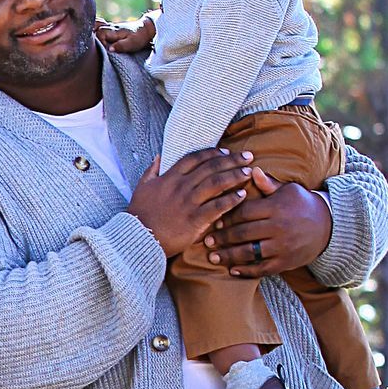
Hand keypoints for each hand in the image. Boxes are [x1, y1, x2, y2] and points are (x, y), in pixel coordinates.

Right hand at [97, 15, 156, 53]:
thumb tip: (109, 49)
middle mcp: (110, 27)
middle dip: (93, 37)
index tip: (105, 50)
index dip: (99, 42)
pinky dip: (96, 27)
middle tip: (97, 46)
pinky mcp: (112, 28)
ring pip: (96, 25)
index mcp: (114, 30)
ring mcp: (111, 26)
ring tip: (92, 40)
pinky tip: (94, 32)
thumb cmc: (139, 37)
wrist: (146, 29)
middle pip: (95, 29)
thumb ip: (120, 46)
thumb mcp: (132, 43)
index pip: (99, 34)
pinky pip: (100, 25)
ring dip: (93, 30)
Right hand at [128, 147, 253, 259]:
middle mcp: (181, 186)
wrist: (138, 237)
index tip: (226, 151)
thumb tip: (158, 156)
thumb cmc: (139, 214)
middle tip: (248, 157)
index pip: (195, 158)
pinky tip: (242, 195)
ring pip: (217, 183)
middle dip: (232, 160)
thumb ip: (152, 170)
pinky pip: (217, 206)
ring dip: (235, 176)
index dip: (213, 153)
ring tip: (249, 172)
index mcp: (169, 177)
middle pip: (211, 167)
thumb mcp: (142, 187)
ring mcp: (188, 203)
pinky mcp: (194, 220)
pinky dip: (231, 199)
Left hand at [203, 167, 334, 276]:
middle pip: (243, 233)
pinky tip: (233, 270)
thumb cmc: (302, 204)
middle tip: (207, 240)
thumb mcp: (288, 190)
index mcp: (276, 208)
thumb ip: (267, 184)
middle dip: (222, 238)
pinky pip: (262, 269)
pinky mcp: (286, 262)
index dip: (227, 217)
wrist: (328, 227)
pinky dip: (246, 271)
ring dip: (229, 256)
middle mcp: (278, 228)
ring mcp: (282, 247)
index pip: (244, 212)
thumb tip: (250, 169)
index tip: (214, 220)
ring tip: (213, 258)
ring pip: (249, 253)